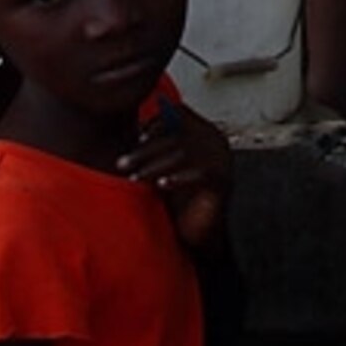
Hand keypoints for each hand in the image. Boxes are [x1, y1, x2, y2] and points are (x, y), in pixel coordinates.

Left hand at [119, 95, 233, 251]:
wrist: (199, 231)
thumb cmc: (178, 197)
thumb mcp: (163, 166)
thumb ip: (155, 146)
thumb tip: (132, 128)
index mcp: (202, 131)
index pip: (180, 113)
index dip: (156, 123)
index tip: (136, 136)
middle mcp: (215, 141)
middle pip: (178, 134)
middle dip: (146, 149)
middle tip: (123, 163)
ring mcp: (222, 160)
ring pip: (185, 153)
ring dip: (154, 165)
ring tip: (135, 178)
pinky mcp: (223, 180)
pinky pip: (199, 174)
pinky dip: (177, 178)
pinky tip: (160, 186)